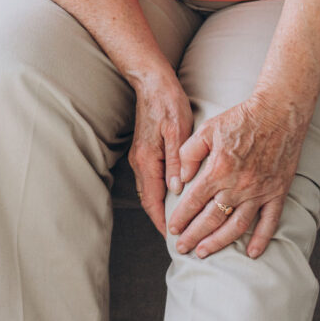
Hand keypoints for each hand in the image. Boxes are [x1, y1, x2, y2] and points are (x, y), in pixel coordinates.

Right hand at [128, 73, 194, 237]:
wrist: (153, 82)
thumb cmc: (168, 103)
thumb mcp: (177, 131)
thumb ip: (177, 162)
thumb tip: (176, 190)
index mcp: (147, 160)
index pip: (152, 201)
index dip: (162, 221)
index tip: (174, 238)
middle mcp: (140, 161)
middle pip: (149, 199)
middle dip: (161, 218)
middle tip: (179, 235)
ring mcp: (141, 156)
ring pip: (149, 189)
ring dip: (160, 205)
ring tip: (178, 219)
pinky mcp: (145, 149)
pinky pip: (151, 178)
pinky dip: (160, 191)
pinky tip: (174, 193)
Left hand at [167, 95, 310, 259]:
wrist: (278, 111)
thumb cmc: (242, 118)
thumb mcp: (208, 129)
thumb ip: (190, 153)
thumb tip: (180, 179)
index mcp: (218, 170)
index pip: (194, 202)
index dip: (181, 218)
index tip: (173, 229)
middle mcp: (237, 186)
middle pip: (210, 219)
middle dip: (193, 236)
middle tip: (182, 248)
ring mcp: (259, 192)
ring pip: (235, 227)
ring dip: (218, 242)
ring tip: (204, 251)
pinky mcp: (277, 192)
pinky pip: (269, 223)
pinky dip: (261, 240)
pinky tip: (251, 253)